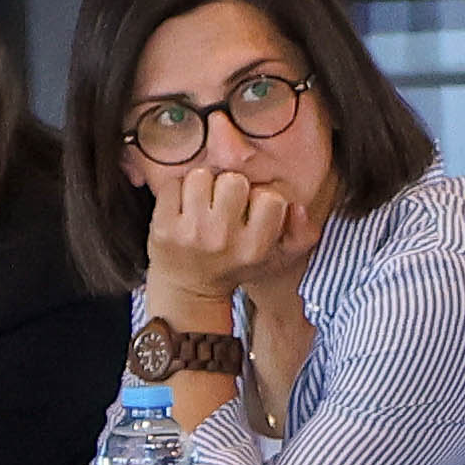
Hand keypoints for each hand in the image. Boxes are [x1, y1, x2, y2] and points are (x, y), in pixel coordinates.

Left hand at [144, 157, 320, 326]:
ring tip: (203, 204)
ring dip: (202, 185)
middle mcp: (222, 240)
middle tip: (223, 205)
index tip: (250, 213)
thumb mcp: (276, 257)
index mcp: (254, 248)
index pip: (270, 198)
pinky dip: (177, 190)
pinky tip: (182, 208)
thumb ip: (302, 234)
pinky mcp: (162, 227)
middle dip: (230, 187)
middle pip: (234, 181)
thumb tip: (298, 207)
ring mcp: (189, 233)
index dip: (260, 200)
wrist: (188, 288)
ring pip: (201, 176)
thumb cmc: (235, 264)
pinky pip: (173, 184)